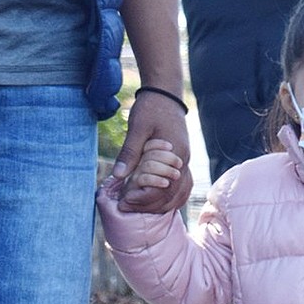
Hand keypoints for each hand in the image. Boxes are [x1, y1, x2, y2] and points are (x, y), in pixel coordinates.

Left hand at [113, 89, 192, 212]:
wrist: (165, 94)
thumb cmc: (151, 108)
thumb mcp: (137, 128)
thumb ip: (130, 152)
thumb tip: (118, 176)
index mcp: (174, 154)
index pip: (163, 187)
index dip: (144, 198)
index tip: (126, 200)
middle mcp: (183, 162)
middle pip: (171, 195)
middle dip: (148, 205)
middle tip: (127, 208)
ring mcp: (185, 163)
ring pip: (179, 194)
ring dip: (161, 206)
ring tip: (140, 209)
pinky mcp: (182, 162)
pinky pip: (182, 188)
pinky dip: (171, 199)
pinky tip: (157, 204)